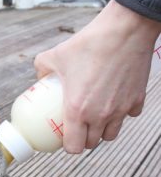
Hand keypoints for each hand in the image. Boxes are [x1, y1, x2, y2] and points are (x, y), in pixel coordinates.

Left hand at [34, 0, 160, 153]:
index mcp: (77, 109)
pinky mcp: (137, 100)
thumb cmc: (89, 43)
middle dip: (82, 138)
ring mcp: (121, 109)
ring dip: (101, 130)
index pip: (74, 146)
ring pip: (111, 134)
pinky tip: (113, 100)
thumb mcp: (54, 56)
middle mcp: (100, 114)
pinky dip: (121, 113)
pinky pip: (128, 116)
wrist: (124, 31)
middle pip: (91, 143)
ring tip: (94, 117)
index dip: (68, 146)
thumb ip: (42, 68)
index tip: (63, 138)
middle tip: (76, 126)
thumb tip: (40, 76)